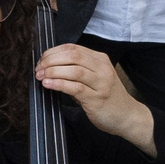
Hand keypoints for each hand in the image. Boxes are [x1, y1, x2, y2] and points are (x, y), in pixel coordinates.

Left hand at [35, 43, 151, 145]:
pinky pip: (75, 88)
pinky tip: (48, 84)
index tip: (41, 60)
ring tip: (40, 76)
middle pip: (72, 56)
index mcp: (100, 59)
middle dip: (51, 60)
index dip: (53, 52)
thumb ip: (76, 70)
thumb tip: (49, 66)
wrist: (126, 116)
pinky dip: (59, 84)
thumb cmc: (106, 97)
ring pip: (74, 70)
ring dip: (53, 71)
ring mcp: (101, 83)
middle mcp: (102, 68)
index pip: (73, 48)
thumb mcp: (93, 78)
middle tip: (38, 69)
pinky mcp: (97, 98)